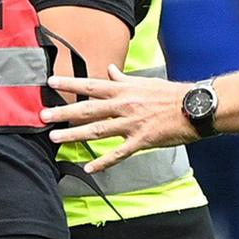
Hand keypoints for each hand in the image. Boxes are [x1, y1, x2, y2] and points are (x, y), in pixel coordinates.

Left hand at [43, 67, 196, 168]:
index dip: (70, 83)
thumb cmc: (171, 95)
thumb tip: (110, 70)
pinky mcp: (141, 140)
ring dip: (74, 134)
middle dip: (63, 112)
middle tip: (43, 116)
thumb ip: (124, 79)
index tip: (51, 82)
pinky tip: (89, 167)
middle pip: (88, 109)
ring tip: (55, 139)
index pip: (91, 85)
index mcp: (124, 90)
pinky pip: (118, 153)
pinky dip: (103, 161)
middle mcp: (124, 105)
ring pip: (97, 130)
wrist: (194, 108)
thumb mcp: (145, 82)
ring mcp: (131, 124)